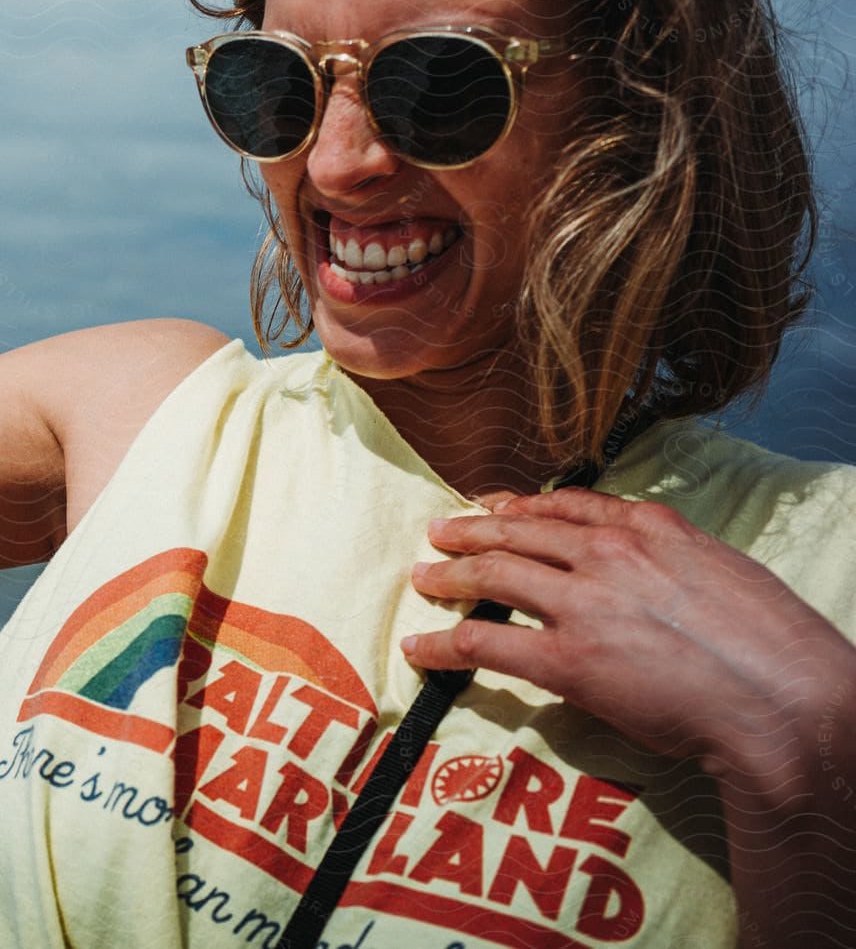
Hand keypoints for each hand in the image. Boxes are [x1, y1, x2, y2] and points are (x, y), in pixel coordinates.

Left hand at [401, 488, 855, 793]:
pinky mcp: (566, 659)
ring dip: (449, 574)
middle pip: (518, 532)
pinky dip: (442, 643)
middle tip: (439, 530)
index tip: (496, 506)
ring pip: (492, 575)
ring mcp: (583, 603)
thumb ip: (677, 561)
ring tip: (423, 575)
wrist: (786, 701)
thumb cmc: (776, 648)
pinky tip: (420, 646)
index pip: (569, 505)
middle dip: (471, 530)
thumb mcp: (728, 573)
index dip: (523, 506)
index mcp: (653, 527)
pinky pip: (485, 642)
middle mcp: (609, 553)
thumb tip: (655, 571)